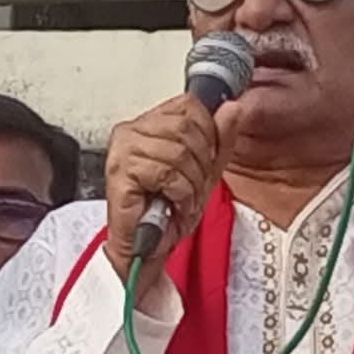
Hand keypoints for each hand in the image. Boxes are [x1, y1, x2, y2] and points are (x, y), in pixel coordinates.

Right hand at [103, 94, 239, 301]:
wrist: (147, 247)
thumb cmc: (168, 212)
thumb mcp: (206, 171)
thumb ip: (221, 139)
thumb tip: (232, 108)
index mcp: (150, 124)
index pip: (189, 106)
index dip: (207, 134)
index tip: (204, 161)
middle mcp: (132, 131)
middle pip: (187, 128)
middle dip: (201, 164)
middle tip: (192, 187)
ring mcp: (123, 149)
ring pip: (179, 152)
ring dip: (191, 184)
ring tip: (181, 199)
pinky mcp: (120, 171)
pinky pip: (167, 173)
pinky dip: (179, 195)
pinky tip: (172, 204)